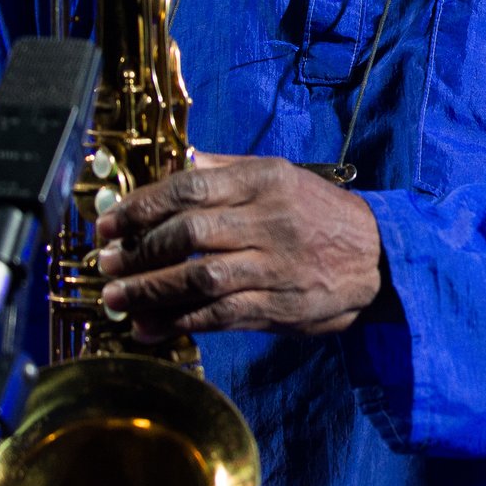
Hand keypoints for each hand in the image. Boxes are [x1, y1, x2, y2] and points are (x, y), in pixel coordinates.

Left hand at [93, 153, 385, 339]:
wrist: (380, 258)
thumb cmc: (323, 215)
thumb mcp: (284, 177)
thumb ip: (230, 169)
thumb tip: (184, 158)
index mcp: (265, 182)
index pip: (190, 187)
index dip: (140, 207)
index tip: (108, 223)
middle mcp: (268, 220)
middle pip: (188, 232)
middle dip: (138, 250)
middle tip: (105, 263)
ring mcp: (274, 266)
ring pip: (199, 276)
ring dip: (150, 290)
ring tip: (116, 298)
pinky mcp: (279, 305)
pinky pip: (219, 314)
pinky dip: (179, 322)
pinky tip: (150, 327)